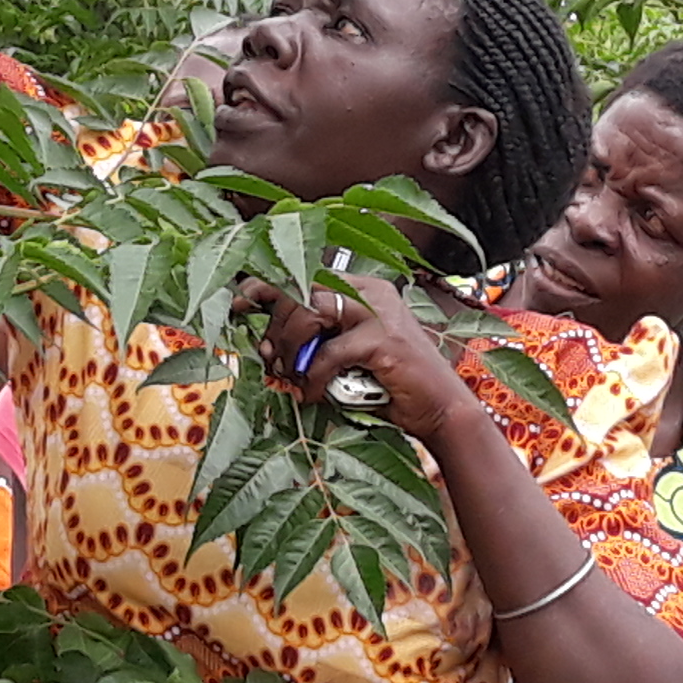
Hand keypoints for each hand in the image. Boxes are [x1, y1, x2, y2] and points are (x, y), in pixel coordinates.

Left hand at [239, 274, 463, 443]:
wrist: (442, 410)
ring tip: (291, 376)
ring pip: (310, 312)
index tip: (240, 304)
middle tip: (271, 358)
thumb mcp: (347, 355)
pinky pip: (328, 353)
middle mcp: (370, 291)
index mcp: (362, 288)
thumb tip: (268, 344)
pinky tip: (313, 393)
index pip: (305, 272)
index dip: (267, 286)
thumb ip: (317, 342)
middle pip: (301, 289)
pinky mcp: (383, 340)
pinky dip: (312, 376)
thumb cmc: (391, 386)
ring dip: (292, 349)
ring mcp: (379, 313)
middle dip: (277, 326)